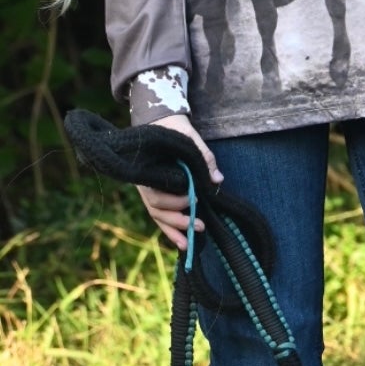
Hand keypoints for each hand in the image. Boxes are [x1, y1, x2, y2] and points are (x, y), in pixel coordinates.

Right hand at [138, 113, 222, 251]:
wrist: (161, 121)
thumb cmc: (174, 129)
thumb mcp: (190, 138)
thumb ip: (204, 157)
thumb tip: (217, 180)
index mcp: (150, 170)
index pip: (156, 194)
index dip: (174, 201)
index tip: (193, 198)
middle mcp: (146, 183)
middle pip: (156, 208)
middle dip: (177, 220)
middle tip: (198, 225)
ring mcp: (149, 189)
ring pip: (157, 216)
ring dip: (172, 230)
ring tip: (188, 245)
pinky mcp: (155, 194)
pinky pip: (160, 215)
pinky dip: (170, 229)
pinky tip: (182, 241)